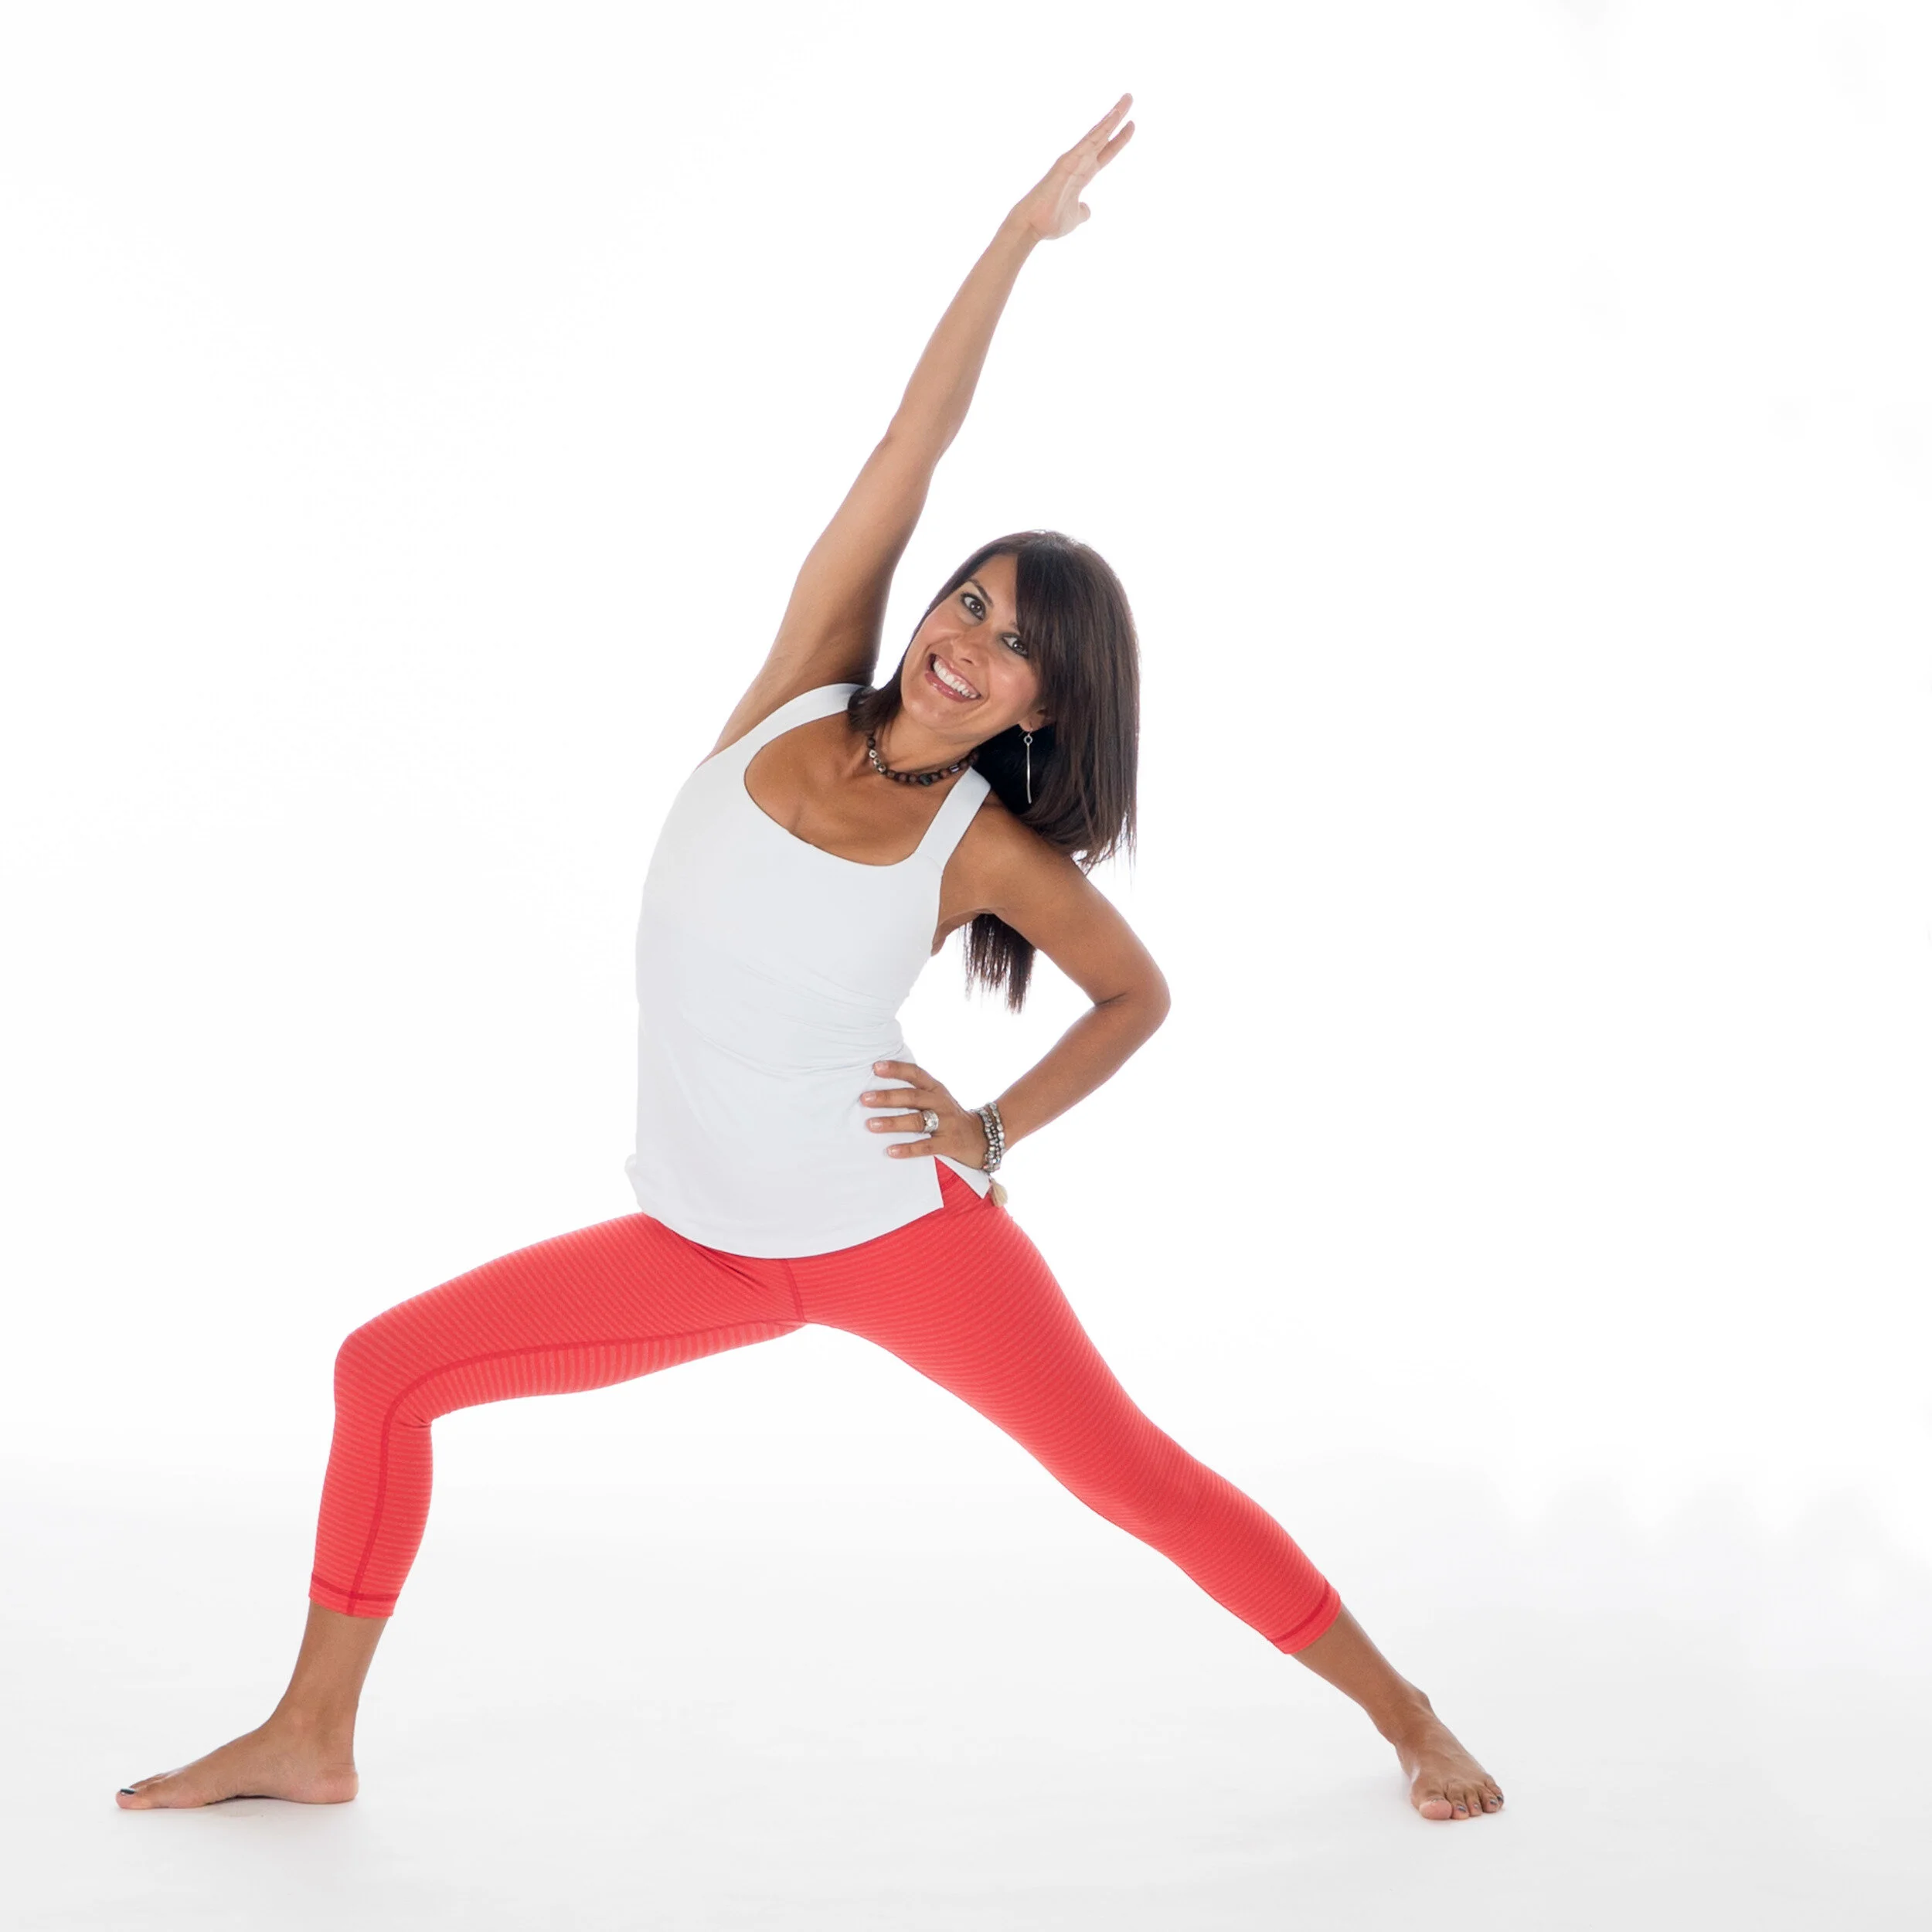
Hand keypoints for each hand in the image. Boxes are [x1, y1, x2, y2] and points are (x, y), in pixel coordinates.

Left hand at [859, 1060, 990, 1168]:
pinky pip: (926, 1146)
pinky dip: (908, 1149)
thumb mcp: (938, 1099)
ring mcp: (946, 1123)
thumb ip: (916, 1093)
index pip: (916, 1074)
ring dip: (892, 1122)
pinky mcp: (948, 1144)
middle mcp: (941, 1103)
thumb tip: (879, 1088)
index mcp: (936, 1089)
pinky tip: (890, 1151)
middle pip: (912, 1097)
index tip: (875, 1067)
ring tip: (870, 1125)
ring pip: (917, 1121)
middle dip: (887, 1097)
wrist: (983, 1138)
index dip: (896, 1069)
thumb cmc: (950, 1117)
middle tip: (864, 1099)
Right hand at [1009, 92, 1134, 243]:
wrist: (1033, 226)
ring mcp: (1073, 160)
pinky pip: (1088, 142)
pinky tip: (1113, 117)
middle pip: (1102, 137)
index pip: (1105, 153)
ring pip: (1096, 134)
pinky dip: (1100, 130)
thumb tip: (1087, 210)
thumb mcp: (1075, 217)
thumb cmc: (1050, 222)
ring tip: (1126, 100)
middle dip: (1116, 118)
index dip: (1119, 140)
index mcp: (1083, 174)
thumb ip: (1083, 212)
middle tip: (1130, 97)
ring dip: (1112, 117)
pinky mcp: (1067, 162)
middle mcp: (1079, 163)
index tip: (1132, 125)